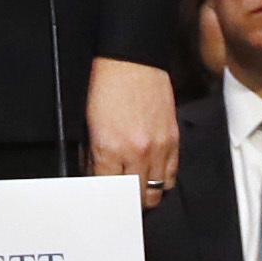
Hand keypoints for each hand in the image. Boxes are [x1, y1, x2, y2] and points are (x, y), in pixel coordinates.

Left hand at [86, 57, 177, 198]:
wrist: (132, 59)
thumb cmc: (107, 84)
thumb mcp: (88, 122)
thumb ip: (92, 154)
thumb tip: (94, 173)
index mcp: (109, 148)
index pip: (107, 190)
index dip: (104, 196)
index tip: (103, 197)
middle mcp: (136, 152)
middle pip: (135, 198)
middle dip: (125, 201)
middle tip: (120, 198)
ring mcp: (158, 148)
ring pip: (156, 192)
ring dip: (146, 193)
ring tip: (137, 189)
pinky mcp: (174, 140)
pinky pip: (171, 175)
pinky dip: (162, 180)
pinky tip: (152, 174)